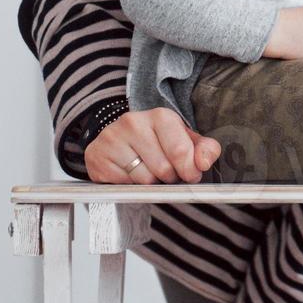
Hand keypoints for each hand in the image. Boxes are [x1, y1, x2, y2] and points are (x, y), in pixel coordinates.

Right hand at [84, 107, 221, 183]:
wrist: (117, 144)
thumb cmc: (155, 143)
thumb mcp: (184, 141)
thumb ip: (204, 149)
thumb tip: (204, 162)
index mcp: (160, 116)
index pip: (181, 151)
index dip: (189, 170)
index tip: (188, 173)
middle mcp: (134, 122)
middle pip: (164, 169)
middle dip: (169, 178)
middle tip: (165, 172)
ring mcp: (113, 138)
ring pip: (144, 179)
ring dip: (150, 183)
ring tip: (147, 171)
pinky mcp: (98, 156)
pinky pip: (124, 185)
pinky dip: (131, 185)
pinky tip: (129, 173)